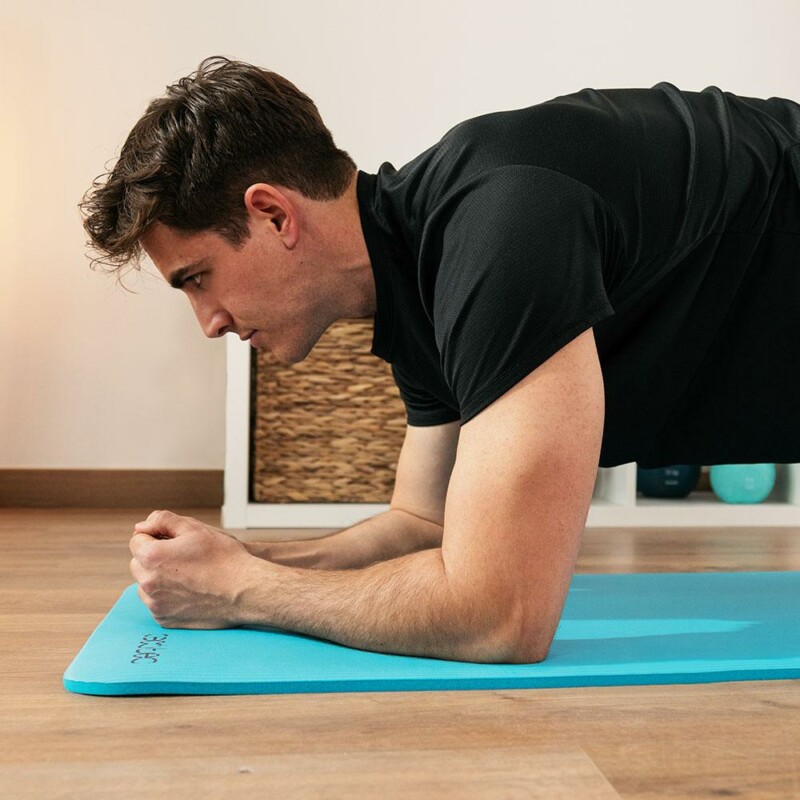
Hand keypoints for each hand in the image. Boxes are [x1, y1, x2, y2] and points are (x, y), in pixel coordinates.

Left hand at [129, 510, 257, 628]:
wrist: (244, 590)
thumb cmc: (223, 557)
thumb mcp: (194, 528)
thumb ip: (163, 520)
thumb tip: (142, 525)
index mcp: (151, 557)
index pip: (137, 539)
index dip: (156, 535)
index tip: (175, 540)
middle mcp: (147, 582)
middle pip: (139, 562)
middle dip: (154, 556)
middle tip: (183, 556)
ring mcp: (155, 604)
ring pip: (146, 583)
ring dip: (158, 576)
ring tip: (187, 573)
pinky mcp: (164, 619)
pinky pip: (157, 602)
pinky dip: (167, 595)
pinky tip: (189, 589)